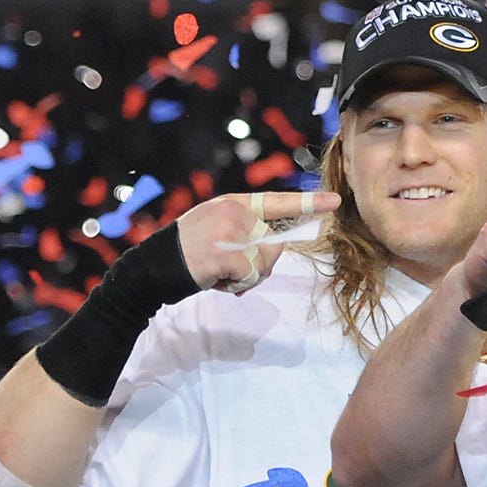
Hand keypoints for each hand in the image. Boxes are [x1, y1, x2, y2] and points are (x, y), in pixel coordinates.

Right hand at [176, 190, 340, 292]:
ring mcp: (229, 229)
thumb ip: (246, 234)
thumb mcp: (218, 232)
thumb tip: (276, 250)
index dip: (308, 202)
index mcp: (234, 204)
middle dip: (259, 265)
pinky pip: (252, 274)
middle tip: (230, 271)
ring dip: (248, 277)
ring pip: (265, 261)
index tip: (335, 201)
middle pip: (275, 244)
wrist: (151, 269)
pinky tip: (217, 280)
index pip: (277, 201)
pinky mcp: (225, 251)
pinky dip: (238, 284)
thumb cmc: (189, 256)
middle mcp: (233, 211)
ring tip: (221, 274)